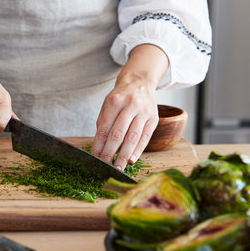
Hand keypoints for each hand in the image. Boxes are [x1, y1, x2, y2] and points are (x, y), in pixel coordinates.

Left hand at [91, 44, 168, 169]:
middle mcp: (130, 105)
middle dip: (110, 152)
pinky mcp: (154, 118)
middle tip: (105, 166)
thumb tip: (100, 147)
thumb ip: (104, 123)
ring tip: (118, 167)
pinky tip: (132, 160)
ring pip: (133, 138)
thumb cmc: (120, 97)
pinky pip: (145, 137)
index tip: (95, 157)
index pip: (105, 128)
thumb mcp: (108, 105)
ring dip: (124, 155)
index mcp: (114, 101)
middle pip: (118, 134)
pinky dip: (138, 150)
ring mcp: (144, 112)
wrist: (140, 82)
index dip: (99, 145)